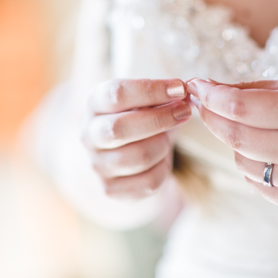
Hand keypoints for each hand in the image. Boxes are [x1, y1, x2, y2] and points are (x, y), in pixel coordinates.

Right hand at [83, 79, 191, 199]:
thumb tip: (188, 91)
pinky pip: (148, 182)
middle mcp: (89, 134)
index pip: (117, 94)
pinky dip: (164, 169)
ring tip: (168, 138)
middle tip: (184, 111)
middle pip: (120, 128)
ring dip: (164, 145)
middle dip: (160, 119)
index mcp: (94, 103)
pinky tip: (163, 158)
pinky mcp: (111, 189)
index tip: (179, 88)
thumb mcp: (147, 98)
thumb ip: (164, 93)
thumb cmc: (141, 116)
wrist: (128, 150)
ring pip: (139, 157)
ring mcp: (98, 164)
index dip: (151, 90)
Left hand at [186, 78, 277, 208]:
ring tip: (253, 126)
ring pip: (238, 158)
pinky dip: (250, 160)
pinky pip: (252, 177)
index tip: (195, 84)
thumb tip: (209, 90)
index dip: (210, 95)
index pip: (238, 107)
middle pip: (232, 135)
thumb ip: (254, 89)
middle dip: (209, 114)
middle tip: (202, 101)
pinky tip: (268, 148)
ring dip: (233, 139)